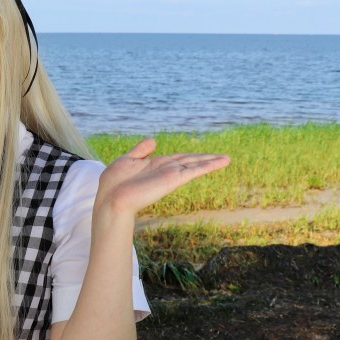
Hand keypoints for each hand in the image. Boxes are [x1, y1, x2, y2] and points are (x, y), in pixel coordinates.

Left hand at [97, 138, 229, 215]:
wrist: (112, 199)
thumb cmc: (114, 183)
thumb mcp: (127, 160)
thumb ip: (141, 151)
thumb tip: (154, 140)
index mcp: (155, 164)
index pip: (178, 158)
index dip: (191, 156)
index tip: (204, 155)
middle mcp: (165, 170)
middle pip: (190, 161)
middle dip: (207, 159)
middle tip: (224, 157)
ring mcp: (170, 175)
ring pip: (195, 165)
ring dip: (211, 161)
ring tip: (227, 159)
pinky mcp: (173, 180)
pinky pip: (193, 170)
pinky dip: (207, 166)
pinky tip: (219, 163)